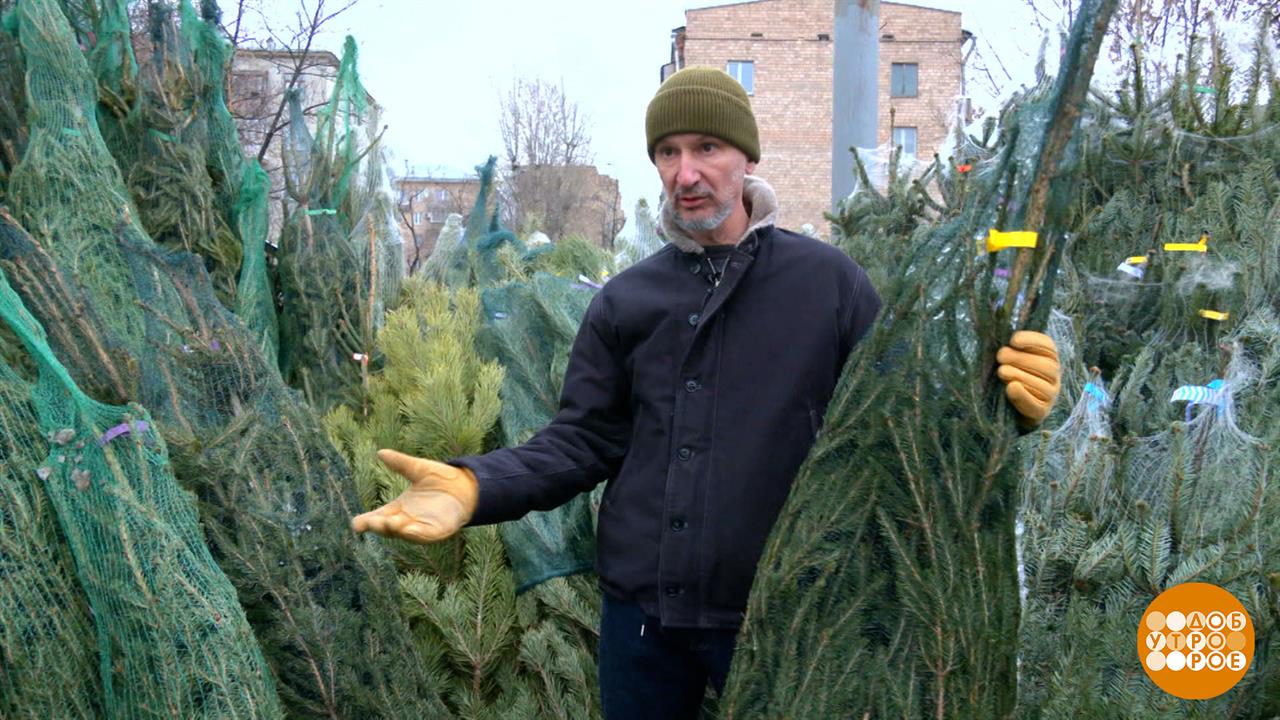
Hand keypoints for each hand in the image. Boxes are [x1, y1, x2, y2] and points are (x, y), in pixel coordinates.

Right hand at [351, 450, 478, 542]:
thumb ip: (400, 463)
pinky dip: (416, 534)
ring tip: (388, 523)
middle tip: (369, 522)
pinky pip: (425, 535)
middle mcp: (406, 520)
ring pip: (404, 533)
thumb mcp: (418, 469)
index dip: (366, 522)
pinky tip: (409, 530)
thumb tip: (381, 452)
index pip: (378, 517)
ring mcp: (421, 527)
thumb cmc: (441, 479)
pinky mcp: (437, 531)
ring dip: (395, 530)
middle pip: (387, 528)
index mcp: (398, 508)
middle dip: (379, 526)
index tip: (356, 524)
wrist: (467, 486)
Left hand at [996, 331, 1059, 426]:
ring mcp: (1051, 395)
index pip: (1048, 346)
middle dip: (1021, 358)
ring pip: (1043, 385)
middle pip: (1046, 365)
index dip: (1032, 340)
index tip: (1013, 340)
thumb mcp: (1012, 362)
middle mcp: (1054, 376)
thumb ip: (1011, 351)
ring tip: (1001, 371)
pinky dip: (1023, 396)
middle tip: (1000, 356)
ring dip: (1020, 376)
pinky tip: (1011, 388)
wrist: (1012, 410)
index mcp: (1049, 358)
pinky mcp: (1041, 412)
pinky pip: (1036, 405)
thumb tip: (1003, 346)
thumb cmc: (1011, 377)